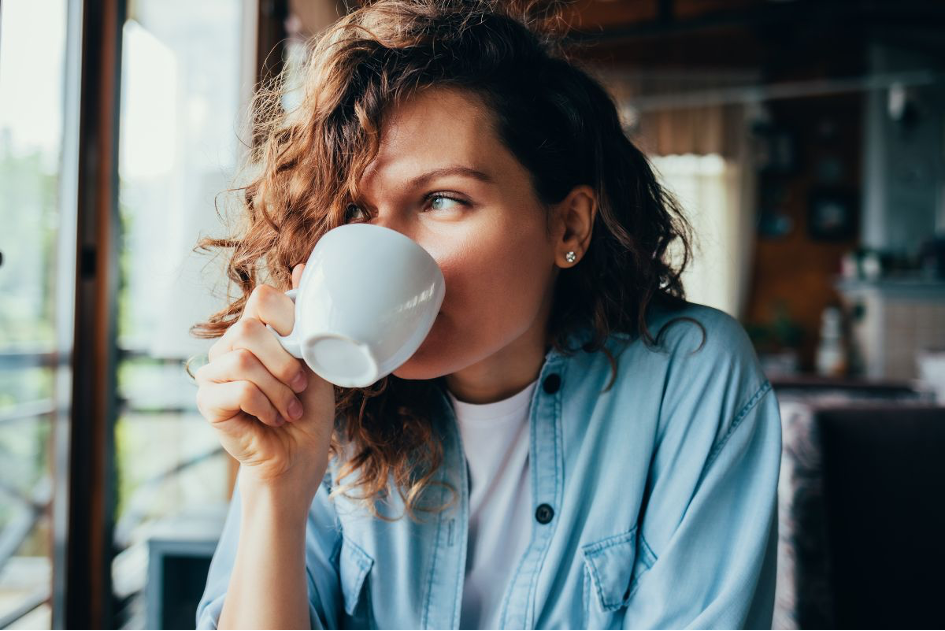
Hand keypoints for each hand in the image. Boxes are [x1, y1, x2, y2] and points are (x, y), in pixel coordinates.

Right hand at [195, 264, 335, 493]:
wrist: (299, 456)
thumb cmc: (309, 409)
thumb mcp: (317, 358)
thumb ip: (307, 319)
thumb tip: (302, 267)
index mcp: (255, 331)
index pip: (262, 298)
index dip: (289, 320)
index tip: (305, 351)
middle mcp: (229, 346)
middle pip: (249, 328)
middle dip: (285, 361)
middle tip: (301, 386)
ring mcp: (213, 372)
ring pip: (243, 359)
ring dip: (278, 389)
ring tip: (290, 408)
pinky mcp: (207, 400)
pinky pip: (237, 388)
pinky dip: (265, 405)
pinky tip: (273, 418)